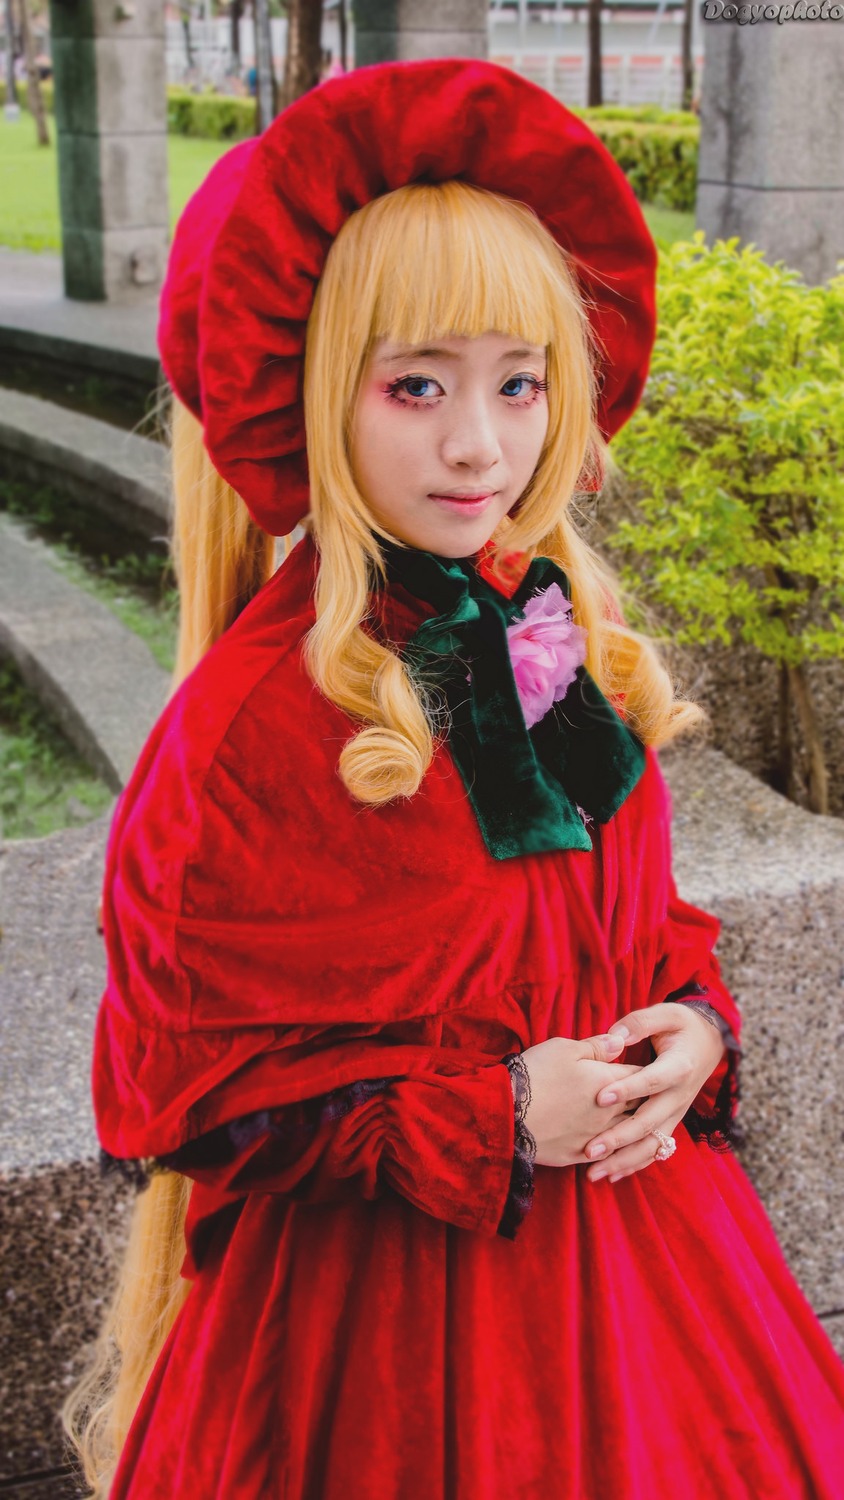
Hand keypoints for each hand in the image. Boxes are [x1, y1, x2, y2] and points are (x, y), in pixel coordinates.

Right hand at [517, 1033, 644, 1167]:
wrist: (507, 1112)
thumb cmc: (535, 1074)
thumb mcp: (564, 1048)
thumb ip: (597, 1047)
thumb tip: (621, 1042)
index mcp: (609, 1081)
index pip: (641, 1075)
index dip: (647, 1070)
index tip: (652, 1068)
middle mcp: (610, 1112)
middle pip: (641, 1106)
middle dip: (647, 1099)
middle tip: (653, 1094)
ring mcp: (597, 1136)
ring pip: (629, 1134)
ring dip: (637, 1128)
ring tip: (640, 1122)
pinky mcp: (580, 1155)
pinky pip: (608, 1155)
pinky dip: (616, 1151)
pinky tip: (617, 1148)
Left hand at [582, 1003, 726, 1183]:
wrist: (710, 1042)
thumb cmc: (681, 1025)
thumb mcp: (666, 1013)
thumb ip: (640, 1022)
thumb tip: (615, 1036)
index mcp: (679, 1066)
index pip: (652, 1081)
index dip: (628, 1089)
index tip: (601, 1097)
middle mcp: (679, 1095)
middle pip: (649, 1121)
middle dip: (619, 1138)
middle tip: (590, 1149)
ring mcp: (676, 1112)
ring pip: (651, 1144)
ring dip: (623, 1160)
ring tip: (594, 1173)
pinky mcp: (671, 1122)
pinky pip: (655, 1149)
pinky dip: (634, 1164)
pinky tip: (611, 1174)